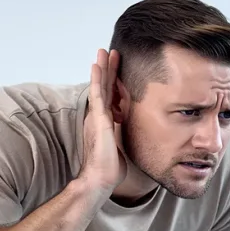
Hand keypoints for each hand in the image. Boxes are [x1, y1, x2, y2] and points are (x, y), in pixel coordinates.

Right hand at [80, 48, 126, 192]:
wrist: (100, 179)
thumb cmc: (109, 167)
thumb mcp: (120, 144)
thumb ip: (123, 134)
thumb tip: (133, 131)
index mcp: (103, 121)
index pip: (110, 96)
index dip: (113, 80)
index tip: (117, 67)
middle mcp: (98, 116)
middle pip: (104, 87)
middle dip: (107, 69)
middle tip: (109, 51)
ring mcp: (96, 116)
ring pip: (99, 86)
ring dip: (101, 68)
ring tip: (103, 51)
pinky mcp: (98, 119)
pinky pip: (97, 95)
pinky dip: (97, 80)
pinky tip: (97, 66)